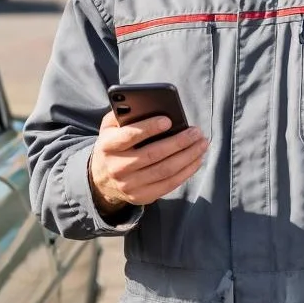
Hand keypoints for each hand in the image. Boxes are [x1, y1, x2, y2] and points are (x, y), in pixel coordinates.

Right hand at [88, 111, 208, 214]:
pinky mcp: (142, 196)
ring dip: (188, 157)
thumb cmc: (113, 146)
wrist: (102, 179)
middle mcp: (117, 167)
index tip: (168, 120)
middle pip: (152, 155)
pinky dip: (186, 171)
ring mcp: (129, 185)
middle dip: (178, 142)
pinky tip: (197, 160)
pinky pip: (169, 184)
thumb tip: (147, 106)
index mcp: (107, 146)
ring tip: (201, 144)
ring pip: (165, 170)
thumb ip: (123, 115)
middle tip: (196, 132)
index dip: (149, 128)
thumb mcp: (109, 128)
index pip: (128, 136)